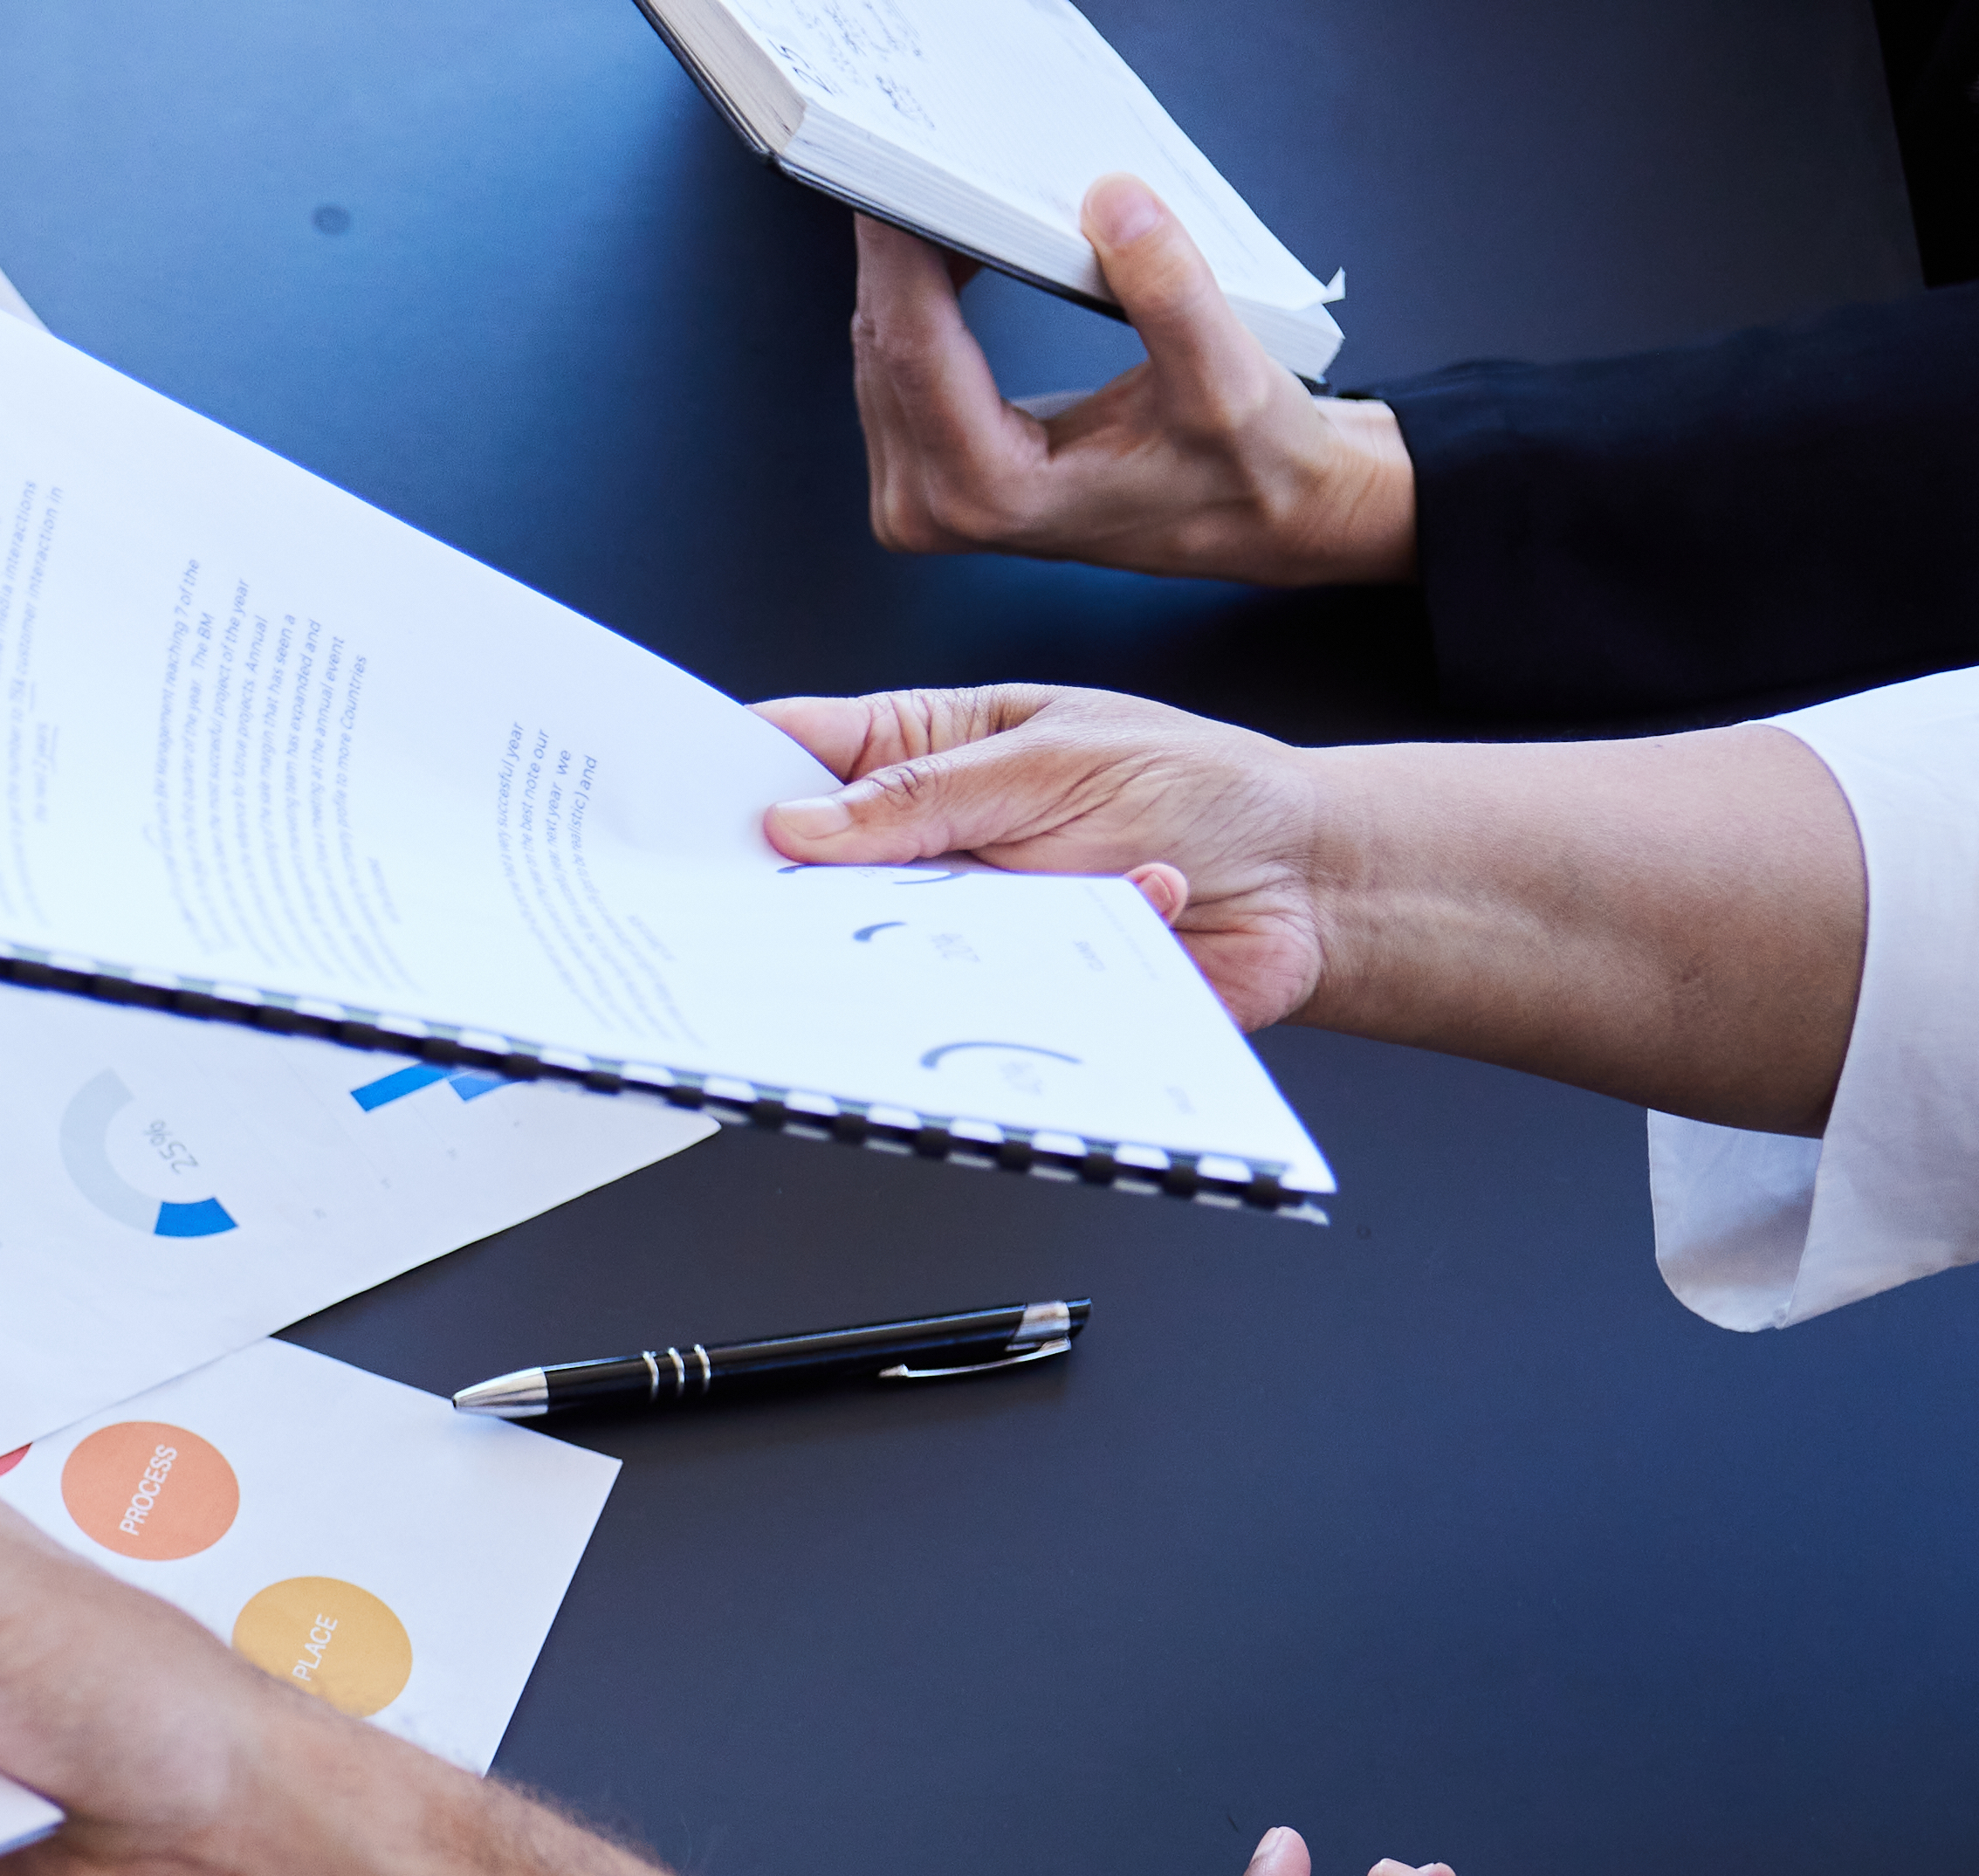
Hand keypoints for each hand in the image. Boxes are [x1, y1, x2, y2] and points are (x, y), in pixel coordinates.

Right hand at [754, 681, 1334, 1025]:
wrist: (1312, 888)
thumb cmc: (1203, 793)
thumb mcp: (1060, 757)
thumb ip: (926, 796)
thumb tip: (795, 824)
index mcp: (932, 759)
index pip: (800, 754)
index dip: (724, 775)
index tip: (665, 808)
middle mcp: (932, 850)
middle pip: (808, 876)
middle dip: (775, 894)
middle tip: (750, 908)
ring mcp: (961, 930)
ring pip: (869, 960)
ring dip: (892, 955)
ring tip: (950, 929)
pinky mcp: (1004, 1002)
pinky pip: (954, 1019)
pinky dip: (992, 999)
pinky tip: (1066, 953)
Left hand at [849, 188, 1412, 587]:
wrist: (1253, 516)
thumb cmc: (1244, 465)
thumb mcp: (1228, 379)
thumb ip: (1171, 291)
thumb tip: (1112, 201)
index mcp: (991, 492)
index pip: (910, 347)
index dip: (898, 250)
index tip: (895, 169)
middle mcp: (932, 507)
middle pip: (883, 344)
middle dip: (906, 249)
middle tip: (939, 157)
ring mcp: (919, 498)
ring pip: (881, 351)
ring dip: (912, 270)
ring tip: (959, 193)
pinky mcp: (927, 476)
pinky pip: (898, 367)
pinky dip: (924, 301)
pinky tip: (962, 247)